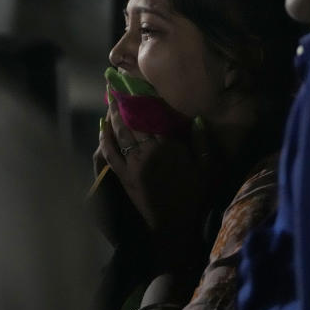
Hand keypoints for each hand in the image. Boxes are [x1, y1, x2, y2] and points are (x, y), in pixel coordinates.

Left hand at [98, 94, 212, 259]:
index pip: (153, 115)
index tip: (136, 82)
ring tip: (110, 97)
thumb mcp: (207, 169)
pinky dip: (104, 138)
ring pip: (120, 133)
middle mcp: (147, 152)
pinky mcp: (124, 176)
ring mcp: (133, 164)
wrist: (174, 226)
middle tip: (116, 83)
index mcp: (168, 147)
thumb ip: (203, 142)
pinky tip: (101, 126)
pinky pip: (110, 153)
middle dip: (124, 100)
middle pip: (134, 120)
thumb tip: (197, 118)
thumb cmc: (194, 196)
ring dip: (114, 114)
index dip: (143, 97)